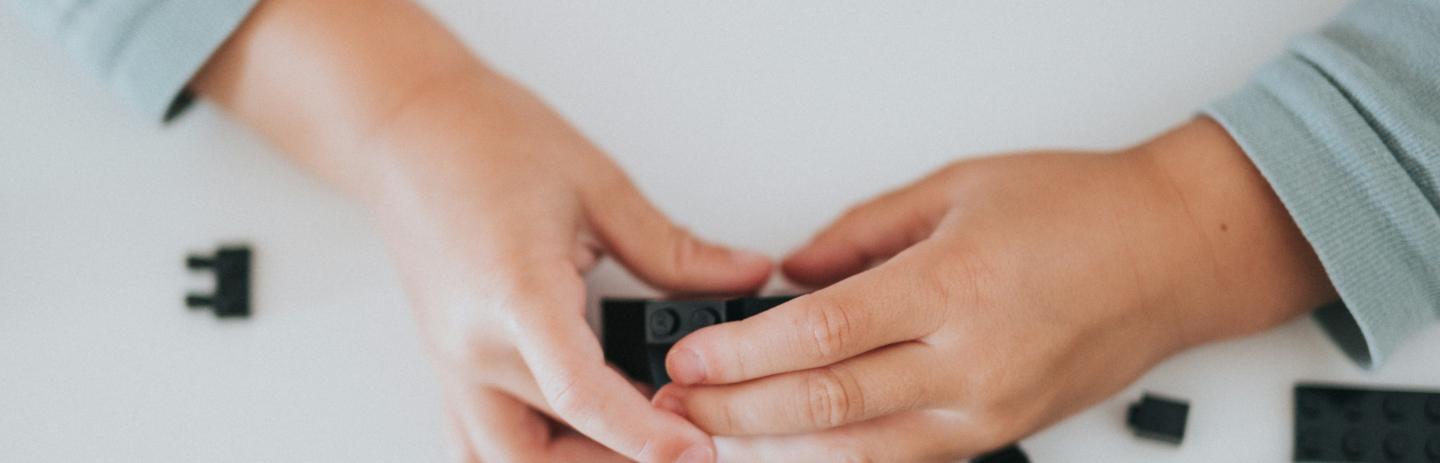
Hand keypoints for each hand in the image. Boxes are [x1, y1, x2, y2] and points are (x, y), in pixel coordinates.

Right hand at [373, 70, 770, 461]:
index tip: (697, 450)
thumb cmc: (486, 142)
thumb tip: (744, 277)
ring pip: (508, 461)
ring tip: (638, 436)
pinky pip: (482, 442)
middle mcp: (473, 345)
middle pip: (545, 451)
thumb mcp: (598, 186)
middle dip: (620, 462)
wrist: (406, 129)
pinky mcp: (451, 368)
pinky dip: (535, 453)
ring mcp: (454, 365)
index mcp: (514, 293)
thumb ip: (674, 249)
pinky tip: (579, 440)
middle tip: (684, 442)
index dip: (643, 435)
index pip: (579, 394)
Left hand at [652, 118, 1336, 460]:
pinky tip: (796, 451)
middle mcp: (971, 360)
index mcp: (953, 285)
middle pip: (828, 404)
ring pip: (861, 450)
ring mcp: (990, 408)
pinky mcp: (1003, 432)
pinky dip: (843, 458)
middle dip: (739, 411)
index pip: (821, 333)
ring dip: (778, 449)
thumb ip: (860, 234)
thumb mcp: (957, 188)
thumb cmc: (1081, 211)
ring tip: (719, 435)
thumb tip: (792, 270)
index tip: (692, 355)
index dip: (743, 353)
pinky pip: (906, 458)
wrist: (1174, 255)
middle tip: (681, 404)